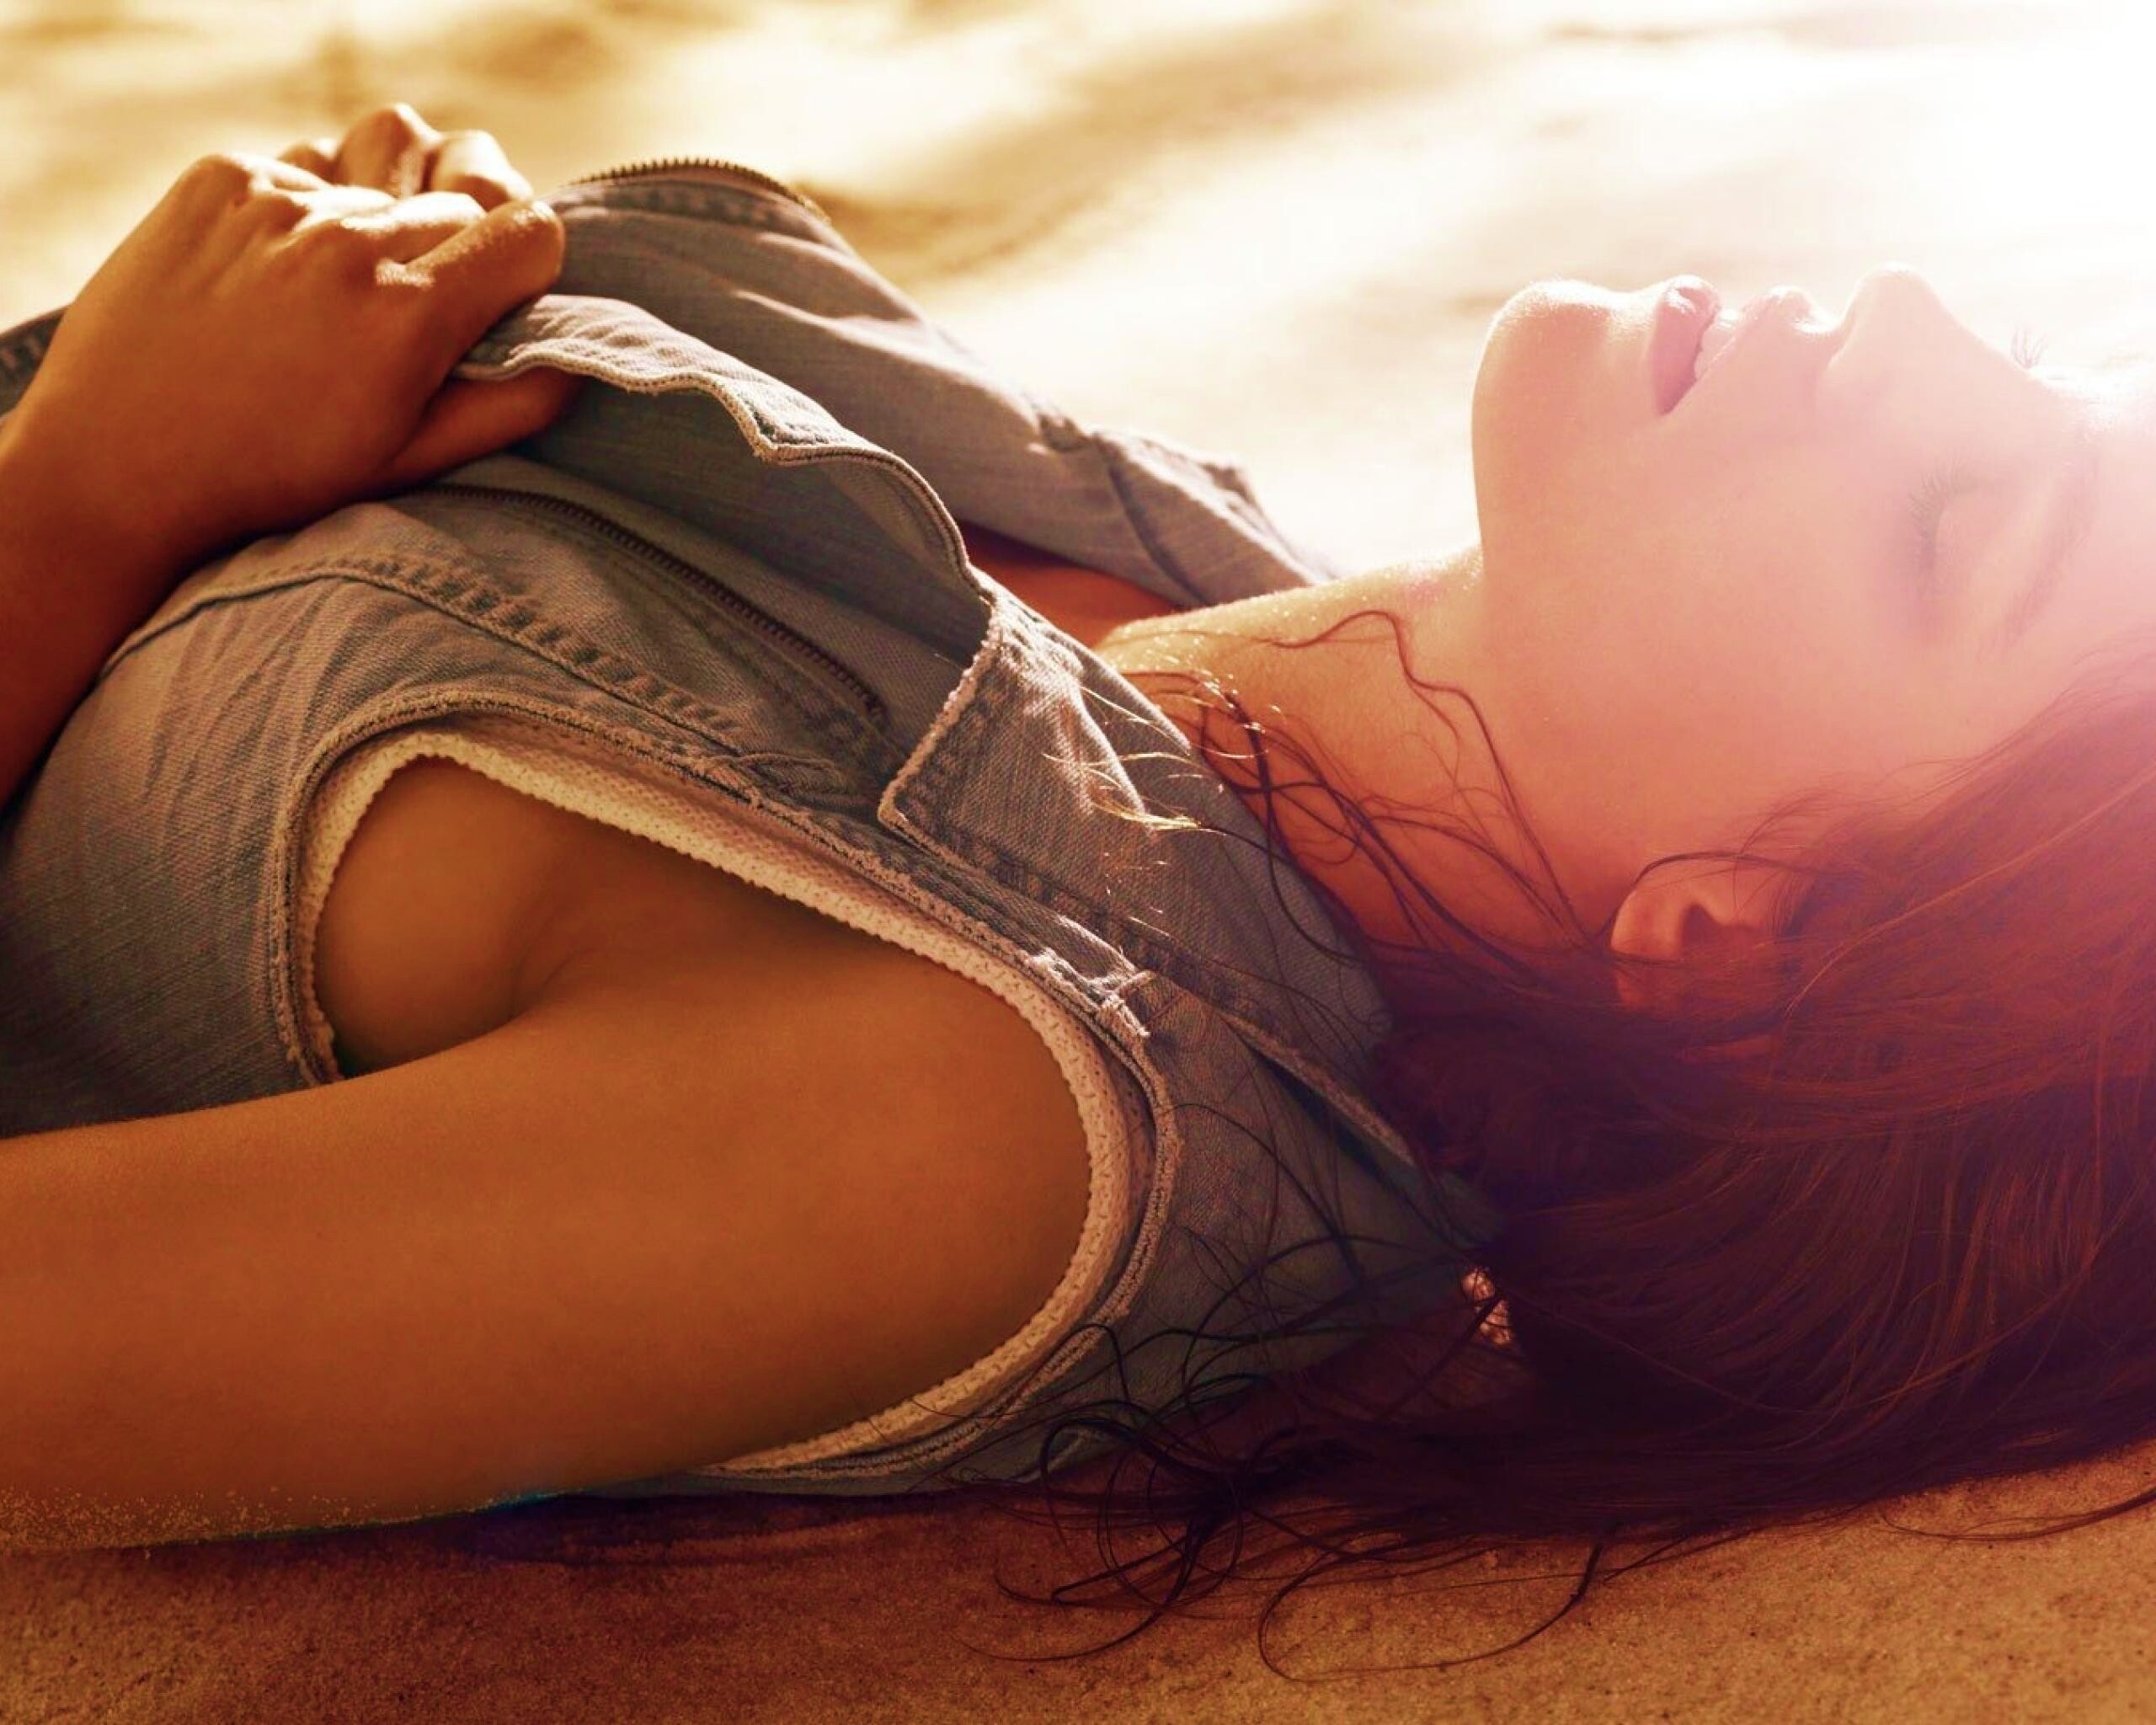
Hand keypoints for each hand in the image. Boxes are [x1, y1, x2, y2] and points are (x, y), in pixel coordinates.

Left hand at [5, 103, 584, 581]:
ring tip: (353, 268)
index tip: (504, 298)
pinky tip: (281, 266)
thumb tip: (578, 363)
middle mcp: (349, 244)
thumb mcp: (406, 463)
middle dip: (458, 245)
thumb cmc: (274, 478)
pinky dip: (311, 204)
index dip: (530, 265)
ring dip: (388, 207)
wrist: (116, 466)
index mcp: (407, 319)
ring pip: (387, 164)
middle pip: (462, 198)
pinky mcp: (221, 179)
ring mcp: (279, 201)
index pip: (529, 231)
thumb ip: (509, 408)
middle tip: (413, 304)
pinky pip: (306, 162)